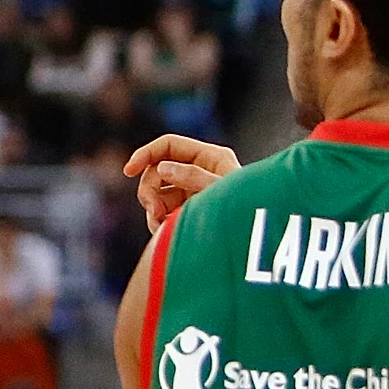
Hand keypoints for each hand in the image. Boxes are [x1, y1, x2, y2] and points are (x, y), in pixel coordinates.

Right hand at [124, 133, 239, 231]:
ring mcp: (191, 190)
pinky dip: (158, 221)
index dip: (145, 154)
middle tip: (153, 212)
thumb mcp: (221, 192)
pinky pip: (161, 210)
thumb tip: (162, 169)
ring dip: (152, 209)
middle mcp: (198, 170)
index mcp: (209, 157)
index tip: (128, 170)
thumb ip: (193, 177)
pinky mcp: (186, 210)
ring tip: (162, 226)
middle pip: (156, 170)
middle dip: (149, 190)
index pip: (167, 145)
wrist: (259, 242)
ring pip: (156, 193)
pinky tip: (166, 231)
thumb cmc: (247, 212)